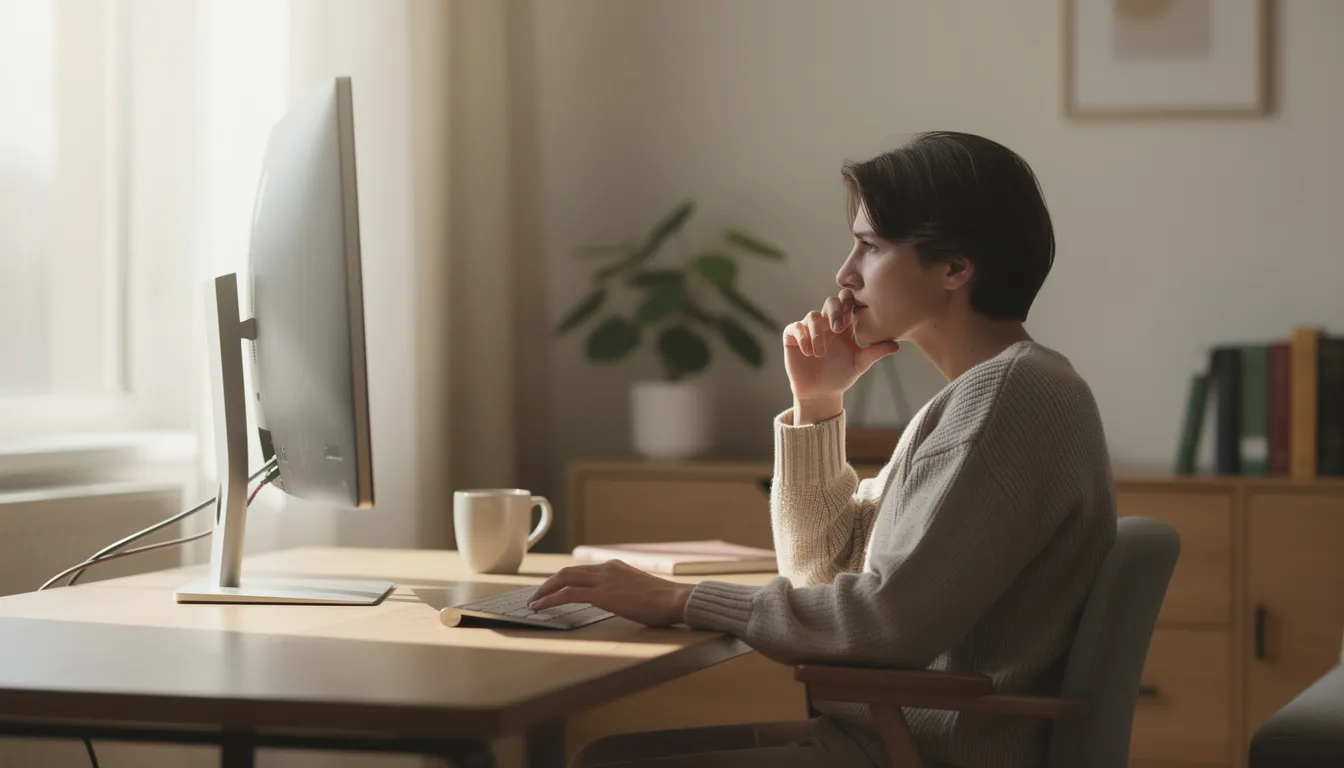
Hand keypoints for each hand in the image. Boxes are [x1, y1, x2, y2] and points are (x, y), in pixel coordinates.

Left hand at [528, 560, 693, 626]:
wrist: (675, 599)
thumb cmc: (663, 601)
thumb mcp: (638, 590)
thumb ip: (623, 591)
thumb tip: (617, 601)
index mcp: (614, 566)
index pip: (581, 571)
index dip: (562, 579)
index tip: (551, 589)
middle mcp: (606, 568)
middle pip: (567, 572)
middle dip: (548, 583)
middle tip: (536, 596)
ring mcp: (604, 580)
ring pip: (563, 579)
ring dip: (544, 591)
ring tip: (533, 603)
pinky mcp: (603, 594)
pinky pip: (568, 594)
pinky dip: (550, 599)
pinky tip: (541, 608)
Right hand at [783, 288, 900, 400]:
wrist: (822, 392)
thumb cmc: (842, 376)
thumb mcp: (860, 364)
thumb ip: (875, 353)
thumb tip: (896, 345)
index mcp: (845, 324)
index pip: (847, 303)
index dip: (850, 302)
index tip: (853, 312)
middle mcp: (827, 323)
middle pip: (830, 302)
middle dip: (834, 311)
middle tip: (838, 328)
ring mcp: (809, 329)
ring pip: (812, 316)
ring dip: (817, 331)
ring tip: (821, 353)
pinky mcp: (793, 338)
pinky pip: (795, 328)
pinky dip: (802, 337)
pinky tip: (809, 352)